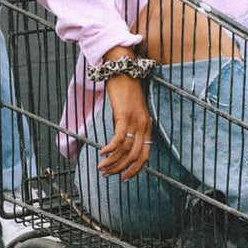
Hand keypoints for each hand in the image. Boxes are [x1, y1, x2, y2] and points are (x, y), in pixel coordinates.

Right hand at [99, 51, 152, 180]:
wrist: (123, 69)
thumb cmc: (124, 91)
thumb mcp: (129, 112)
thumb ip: (127, 127)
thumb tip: (119, 144)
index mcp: (147, 126)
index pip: (145, 156)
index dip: (135, 170)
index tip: (124, 178)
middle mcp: (144, 125)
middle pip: (135, 157)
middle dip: (120, 169)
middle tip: (107, 175)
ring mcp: (135, 120)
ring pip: (125, 151)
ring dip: (112, 162)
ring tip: (101, 168)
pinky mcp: (124, 115)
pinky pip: (118, 139)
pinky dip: (110, 149)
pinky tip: (101, 153)